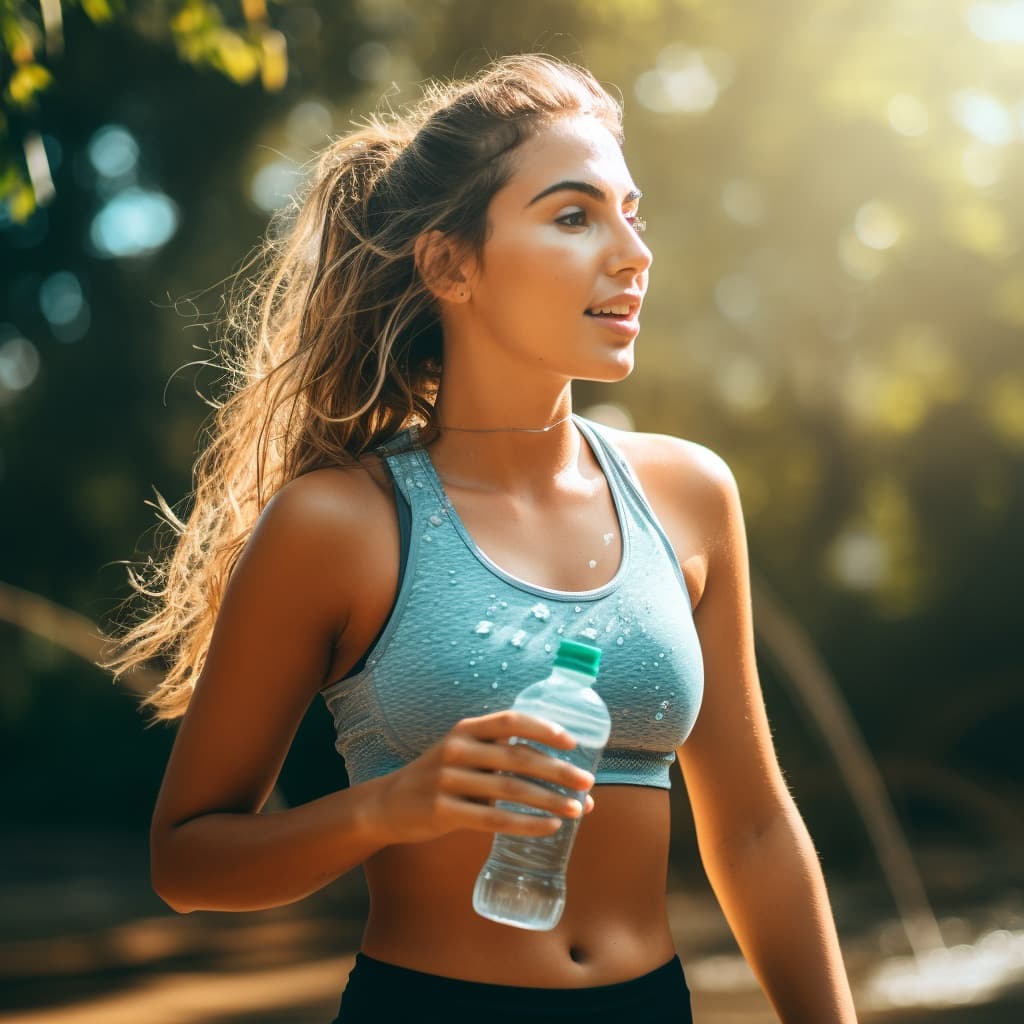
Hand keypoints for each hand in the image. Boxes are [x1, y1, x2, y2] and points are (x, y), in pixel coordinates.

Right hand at [369, 710, 596, 845]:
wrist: (389, 804)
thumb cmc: (441, 777)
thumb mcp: (463, 752)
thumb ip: (499, 754)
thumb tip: (559, 769)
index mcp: (466, 729)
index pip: (510, 721)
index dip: (543, 729)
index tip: (573, 743)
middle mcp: (457, 749)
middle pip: (518, 757)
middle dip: (558, 771)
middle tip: (588, 783)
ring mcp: (448, 780)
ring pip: (510, 789)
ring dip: (550, 800)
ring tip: (578, 810)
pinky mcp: (443, 812)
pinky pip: (495, 819)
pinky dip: (527, 823)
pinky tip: (549, 827)